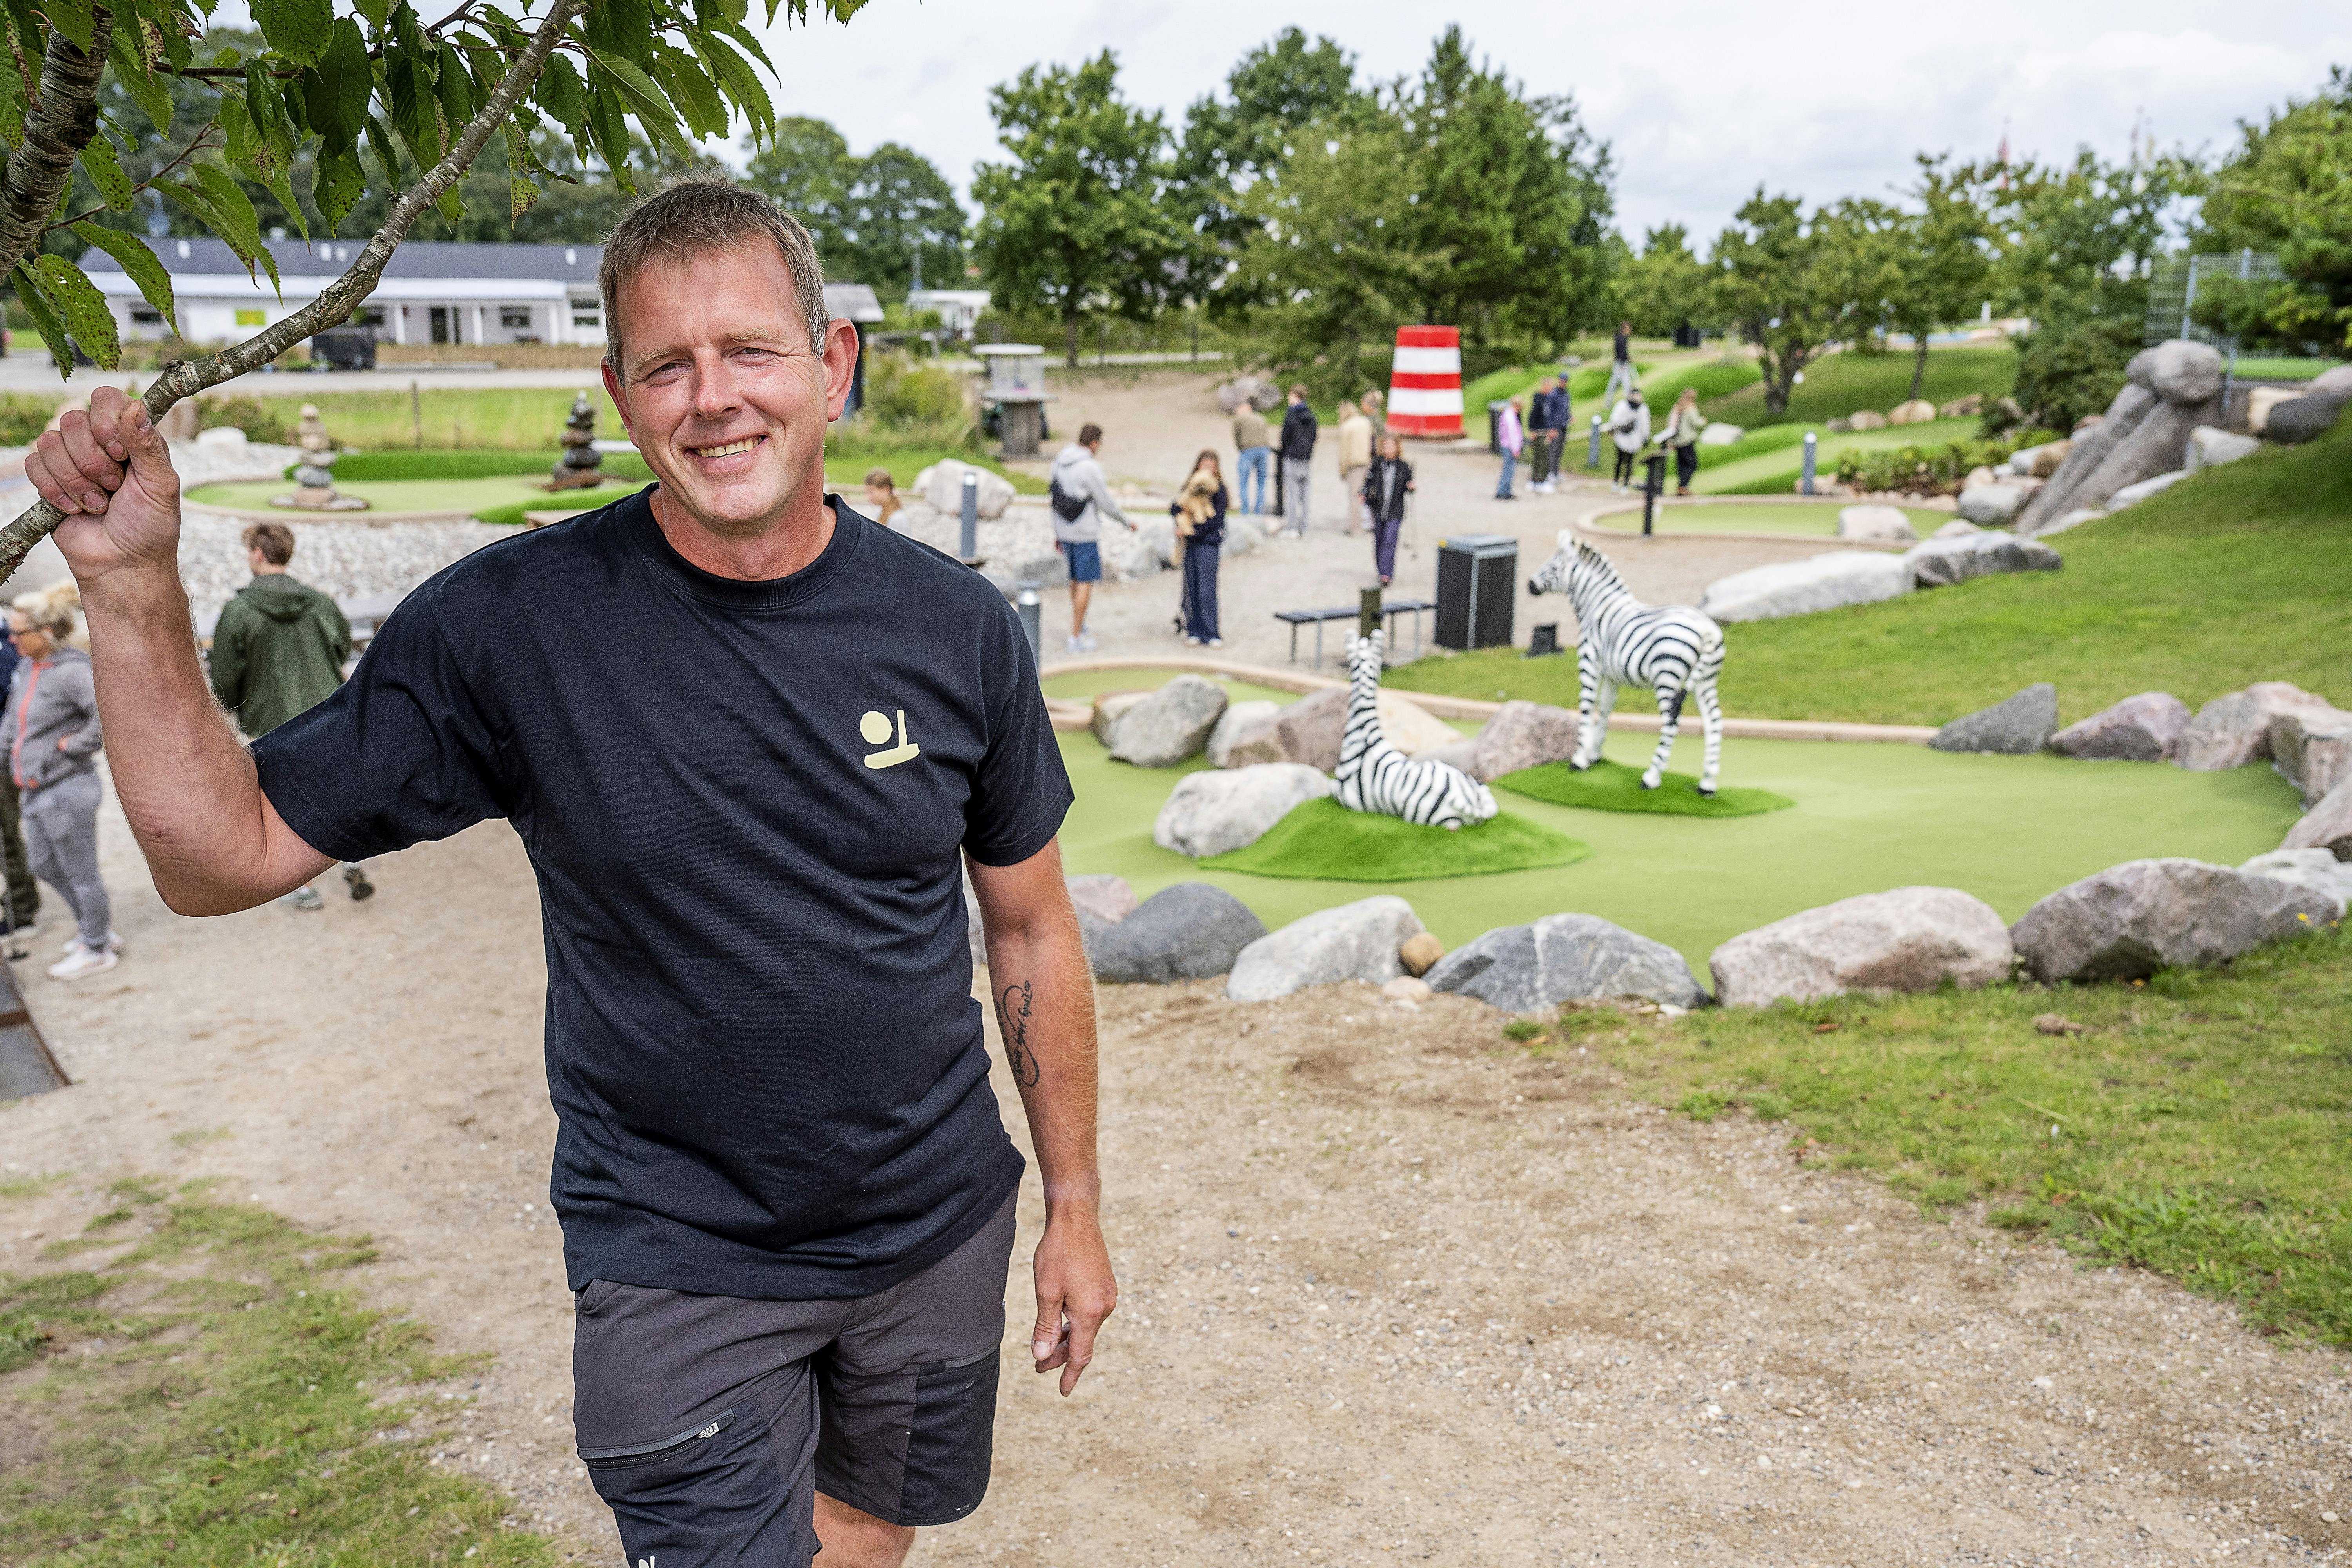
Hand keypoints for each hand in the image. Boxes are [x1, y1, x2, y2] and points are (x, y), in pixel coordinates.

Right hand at [25, 385, 183, 589]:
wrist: (123, 564)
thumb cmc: (150, 526)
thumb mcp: (161, 486)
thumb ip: (148, 445)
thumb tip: (135, 406)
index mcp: (131, 437)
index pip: (106, 398)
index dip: (106, 422)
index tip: (120, 454)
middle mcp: (99, 442)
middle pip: (72, 419)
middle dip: (93, 461)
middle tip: (114, 487)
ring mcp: (71, 459)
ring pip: (48, 441)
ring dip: (76, 480)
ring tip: (99, 503)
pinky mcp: (48, 480)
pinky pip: (33, 465)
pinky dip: (55, 491)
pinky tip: (76, 509)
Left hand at [1030, 1203, 1115, 1395]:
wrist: (1076, 1217)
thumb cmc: (1058, 1252)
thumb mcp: (1046, 1292)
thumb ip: (1046, 1327)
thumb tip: (1043, 1356)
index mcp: (1090, 1313)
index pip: (1081, 1355)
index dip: (1070, 1375)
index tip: (1062, 1392)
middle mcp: (1104, 1307)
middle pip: (1084, 1343)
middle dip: (1062, 1357)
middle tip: (1039, 1367)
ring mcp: (1107, 1295)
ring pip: (1086, 1328)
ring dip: (1068, 1339)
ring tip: (1047, 1347)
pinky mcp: (1106, 1285)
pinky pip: (1091, 1314)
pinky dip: (1076, 1323)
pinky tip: (1062, 1322)